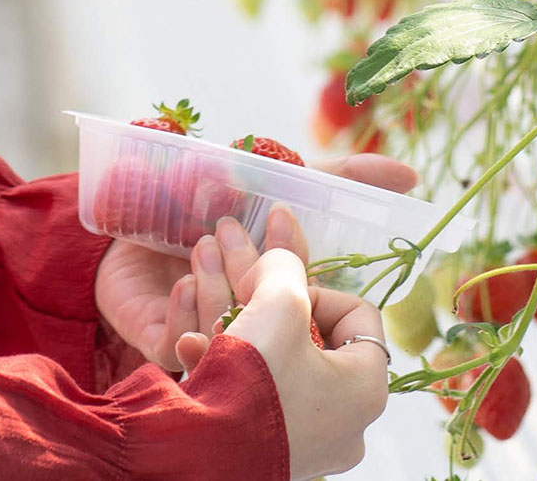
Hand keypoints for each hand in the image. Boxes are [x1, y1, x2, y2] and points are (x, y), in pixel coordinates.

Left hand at [95, 153, 417, 371]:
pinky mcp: (170, 359)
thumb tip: (410, 176)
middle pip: (275, 332)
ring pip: (229, 345)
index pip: (319, 311)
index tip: (283, 228)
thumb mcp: (280, 181)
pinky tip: (179, 284)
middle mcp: (261, 338)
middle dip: (254, 278)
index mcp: (291, 302)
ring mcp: (217, 355)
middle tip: (232, 230)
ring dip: (215, 290)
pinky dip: (182, 316)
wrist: (126, 206)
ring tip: (200, 247)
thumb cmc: (209, 196)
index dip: (304, 277)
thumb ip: (342, 178)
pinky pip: (183, 353)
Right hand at [181, 238, 391, 478]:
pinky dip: (234, 375)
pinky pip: (261, 401)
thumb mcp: (276, 302)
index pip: (356, 314)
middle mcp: (349, 424)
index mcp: (368, 388)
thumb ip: (285, 268)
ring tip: (211, 332)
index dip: (313, 291)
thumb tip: (278, 266)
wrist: (200, 448)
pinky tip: (197, 356)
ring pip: (283, 370)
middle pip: (317, 344)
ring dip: (247, 342)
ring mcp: (312, 445)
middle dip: (273, 316)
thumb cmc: (254, 377)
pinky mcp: (274, 456)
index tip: (274, 294)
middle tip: (242, 308)